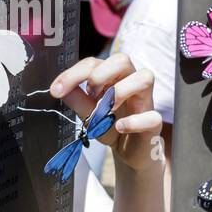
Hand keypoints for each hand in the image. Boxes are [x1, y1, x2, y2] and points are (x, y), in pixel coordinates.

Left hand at [50, 54, 163, 172]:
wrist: (129, 152)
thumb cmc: (111, 126)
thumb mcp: (88, 114)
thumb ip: (76, 101)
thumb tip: (60, 89)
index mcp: (113, 77)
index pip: (94, 63)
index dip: (74, 74)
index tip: (57, 90)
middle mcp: (131, 83)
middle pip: (123, 59)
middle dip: (101, 74)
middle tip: (89, 94)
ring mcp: (145, 101)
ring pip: (145, 77)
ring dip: (120, 91)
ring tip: (106, 109)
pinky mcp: (154, 122)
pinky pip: (152, 116)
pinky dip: (134, 121)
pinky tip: (119, 127)